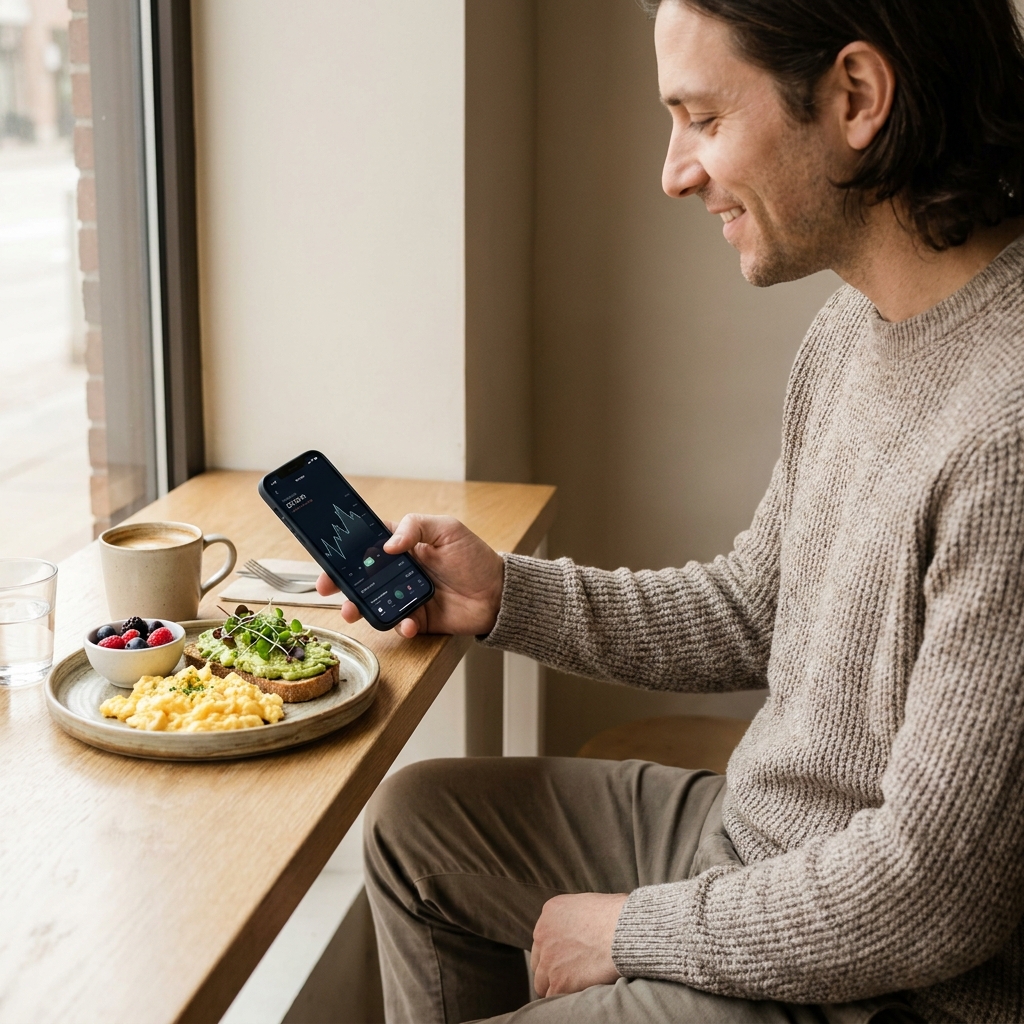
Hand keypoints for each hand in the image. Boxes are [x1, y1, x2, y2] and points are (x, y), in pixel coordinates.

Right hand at [315, 514, 504, 637]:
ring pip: (373, 603)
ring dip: (359, 608)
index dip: (345, 551)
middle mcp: (400, 572)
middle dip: (341, 584)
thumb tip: (387, 545)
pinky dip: (399, 625)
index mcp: (404, 546)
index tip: (328, 558)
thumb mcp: (447, 529)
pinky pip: (398, 624)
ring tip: (353, 611)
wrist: (499, 593)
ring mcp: (406, 597)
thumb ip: (415, 527)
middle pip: (362, 577)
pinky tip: (407, 623)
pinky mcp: (417, 619)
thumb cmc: (475, 557)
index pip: (367, 545)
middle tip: (328, 588)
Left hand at [530, 893, 626, 997]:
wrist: (623, 932)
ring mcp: (549, 959)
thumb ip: (577, 917)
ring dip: (556, 984)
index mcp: (551, 912)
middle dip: (552, 968)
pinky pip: (554, 997)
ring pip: (542, 982)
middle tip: (570, 973)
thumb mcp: (588, 903)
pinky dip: (565, 996)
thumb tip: (582, 930)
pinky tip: (579, 992)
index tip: (568, 956)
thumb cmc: (617, 916)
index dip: (556, 950)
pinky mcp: (559, 981)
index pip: (544, 939)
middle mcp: (543, 934)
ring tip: (575, 985)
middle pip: (539, 960)